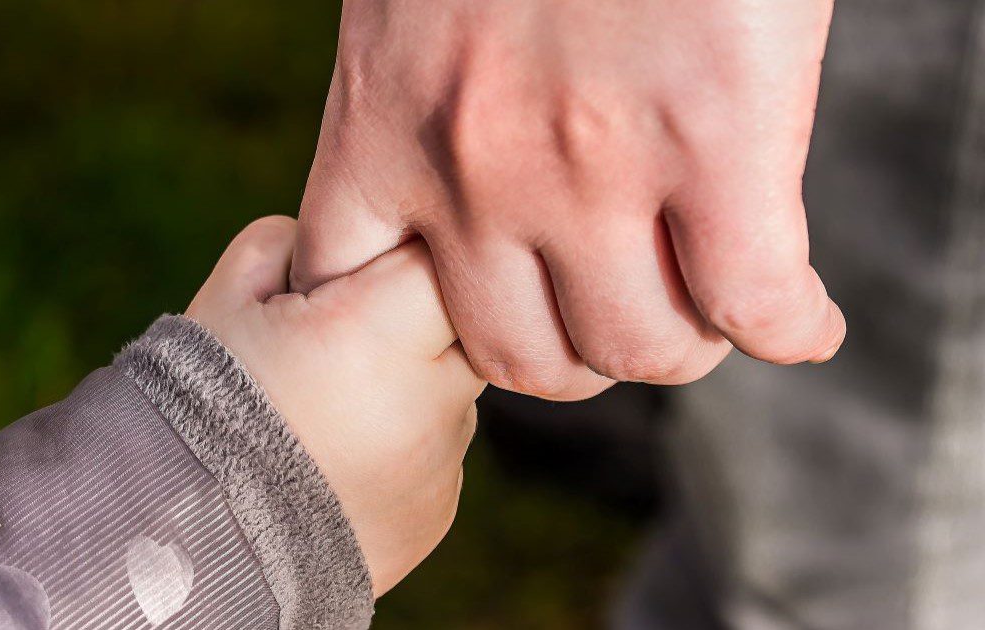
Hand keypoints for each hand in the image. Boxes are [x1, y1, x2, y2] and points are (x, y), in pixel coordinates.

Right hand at [186, 216, 484, 595]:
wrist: (190, 543)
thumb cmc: (198, 406)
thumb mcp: (227, 300)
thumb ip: (292, 244)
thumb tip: (338, 241)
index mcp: (378, 332)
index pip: (440, 258)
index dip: (397, 255)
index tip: (357, 275)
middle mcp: (428, 398)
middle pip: (463, 324)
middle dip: (413, 318)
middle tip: (343, 339)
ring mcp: (440, 461)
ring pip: (452, 390)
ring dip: (409, 384)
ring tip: (328, 410)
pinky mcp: (437, 509)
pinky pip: (437, 450)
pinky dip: (401, 444)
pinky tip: (337, 457)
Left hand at [293, 0, 844, 399]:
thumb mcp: (411, 5)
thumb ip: (417, 95)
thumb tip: (462, 167)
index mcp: (386, 122)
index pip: (353, 293)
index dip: (414, 328)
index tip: (471, 310)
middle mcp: (475, 169)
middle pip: (520, 357)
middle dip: (575, 351)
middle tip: (619, 312)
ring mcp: (590, 168)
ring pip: (635, 350)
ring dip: (677, 343)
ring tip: (705, 309)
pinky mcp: (713, 140)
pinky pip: (753, 302)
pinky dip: (790, 329)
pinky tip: (802, 319)